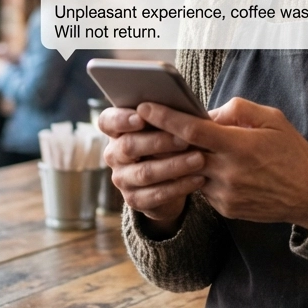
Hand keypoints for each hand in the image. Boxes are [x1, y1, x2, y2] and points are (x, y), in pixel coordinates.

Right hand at [99, 106, 205, 235]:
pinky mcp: (134, 199)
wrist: (168, 179)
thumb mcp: (166, 125)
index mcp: (116, 129)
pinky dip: (179, 187)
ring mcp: (122, 178)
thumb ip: (171, 113)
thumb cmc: (168, 140)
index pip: (108, 121)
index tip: (141, 117)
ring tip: (200, 159)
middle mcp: (113, 154)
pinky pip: (156, 194)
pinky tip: (199, 179)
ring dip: (174, 166)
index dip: (121, 119)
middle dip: (159, 142)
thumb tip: (199, 108)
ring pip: (145, 172)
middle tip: (185, 140)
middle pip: (129, 146)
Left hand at [138, 98, 307, 230]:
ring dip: (181, 159)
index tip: (144, 107)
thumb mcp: (272, 119)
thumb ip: (237, 111)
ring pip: (190, 172)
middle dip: (163, 139)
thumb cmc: (292, 151)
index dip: (165, 118)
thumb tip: (207, 113)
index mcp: (238, 145)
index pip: (191, 130)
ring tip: (173, 145)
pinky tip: (205, 166)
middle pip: (183, 153)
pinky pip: (203, 188)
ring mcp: (225, 194)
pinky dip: (199, 175)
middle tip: (145, 124)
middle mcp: (227, 172)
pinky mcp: (225, 209)